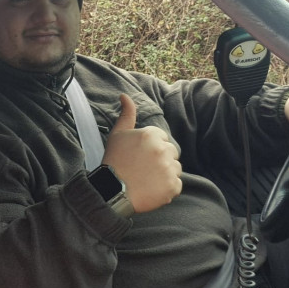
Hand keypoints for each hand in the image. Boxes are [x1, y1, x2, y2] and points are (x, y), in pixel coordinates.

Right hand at [101, 94, 182, 212]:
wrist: (112, 191)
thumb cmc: (114, 161)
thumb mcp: (117, 134)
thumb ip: (126, 114)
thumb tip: (125, 96)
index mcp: (151, 135)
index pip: (162, 139)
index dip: (151, 149)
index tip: (140, 157)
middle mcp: (163, 149)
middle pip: (171, 153)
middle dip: (161, 160)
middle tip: (143, 169)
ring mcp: (169, 168)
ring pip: (175, 168)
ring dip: (165, 174)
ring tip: (147, 180)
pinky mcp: (172, 186)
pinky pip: (176, 185)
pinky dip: (167, 189)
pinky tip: (152, 189)